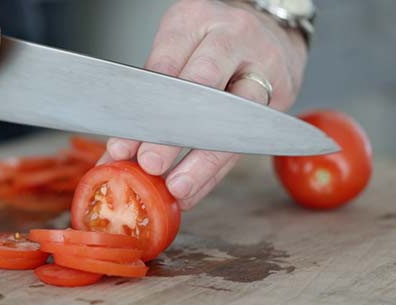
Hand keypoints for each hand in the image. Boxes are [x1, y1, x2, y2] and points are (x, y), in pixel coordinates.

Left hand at [102, 0, 307, 209]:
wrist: (270, 30)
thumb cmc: (209, 43)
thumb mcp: (174, 50)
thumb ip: (146, 97)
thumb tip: (114, 156)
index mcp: (195, 21)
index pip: (163, 69)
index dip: (141, 113)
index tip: (120, 148)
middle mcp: (232, 38)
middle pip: (200, 90)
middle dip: (172, 134)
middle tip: (149, 166)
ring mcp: (262, 66)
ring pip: (231, 119)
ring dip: (202, 160)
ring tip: (177, 188)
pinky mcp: (281, 94)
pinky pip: (245, 142)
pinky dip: (216, 172)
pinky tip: (194, 191)